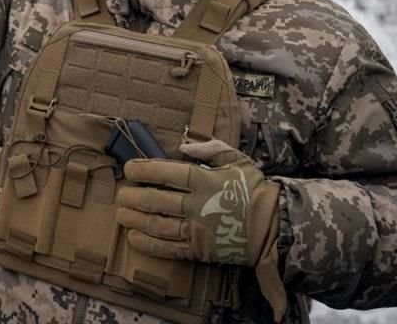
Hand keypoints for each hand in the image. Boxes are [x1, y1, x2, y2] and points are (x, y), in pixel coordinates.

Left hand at [118, 139, 285, 319]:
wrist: (275, 227)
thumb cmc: (253, 189)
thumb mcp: (237, 160)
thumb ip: (209, 148)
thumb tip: (182, 145)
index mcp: (206, 182)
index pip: (168, 173)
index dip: (145, 170)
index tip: (129, 168)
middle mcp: (198, 206)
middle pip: (157, 201)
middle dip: (133, 197)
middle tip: (121, 194)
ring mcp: (197, 230)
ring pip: (158, 225)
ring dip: (135, 220)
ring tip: (120, 214)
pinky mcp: (199, 250)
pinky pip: (168, 249)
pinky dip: (148, 244)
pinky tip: (133, 237)